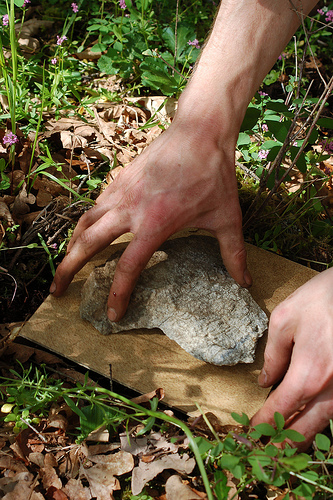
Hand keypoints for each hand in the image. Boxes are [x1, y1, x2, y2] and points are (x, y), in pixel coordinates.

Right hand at [51, 115, 250, 320]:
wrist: (199, 131)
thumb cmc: (214, 175)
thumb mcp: (227, 217)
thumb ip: (233, 253)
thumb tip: (245, 282)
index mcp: (153, 225)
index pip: (127, 267)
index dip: (118, 295)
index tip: (111, 315)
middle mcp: (129, 210)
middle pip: (87, 244)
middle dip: (68, 270)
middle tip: (55, 291)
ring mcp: (120, 192)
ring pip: (84, 223)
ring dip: (70, 245)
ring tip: (63, 263)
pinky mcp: (120, 179)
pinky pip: (94, 205)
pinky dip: (84, 222)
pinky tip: (86, 231)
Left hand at [251, 267, 332, 448]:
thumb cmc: (321, 299)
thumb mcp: (284, 320)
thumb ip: (273, 355)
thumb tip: (266, 381)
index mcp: (308, 372)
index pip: (280, 410)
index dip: (263, 424)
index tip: (250, 433)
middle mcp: (330, 387)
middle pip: (305, 428)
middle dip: (283, 443)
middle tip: (266, 451)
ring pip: (324, 423)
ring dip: (303, 436)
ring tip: (285, 443)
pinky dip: (319, 419)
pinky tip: (308, 419)